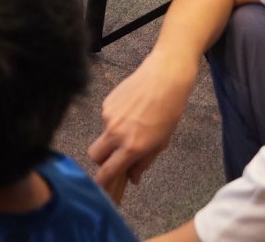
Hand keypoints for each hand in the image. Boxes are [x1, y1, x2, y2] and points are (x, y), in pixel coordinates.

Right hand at [88, 53, 196, 202]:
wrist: (164, 79)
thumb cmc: (169, 111)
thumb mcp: (161, 142)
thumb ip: (144, 162)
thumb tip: (133, 178)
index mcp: (132, 147)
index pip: (108, 170)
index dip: (102, 181)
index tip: (102, 185)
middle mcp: (116, 133)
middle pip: (95, 154)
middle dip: (101, 160)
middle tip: (114, 156)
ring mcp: (109, 116)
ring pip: (102, 134)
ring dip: (112, 137)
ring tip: (133, 124)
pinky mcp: (106, 102)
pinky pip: (106, 118)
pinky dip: (115, 120)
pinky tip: (132, 110)